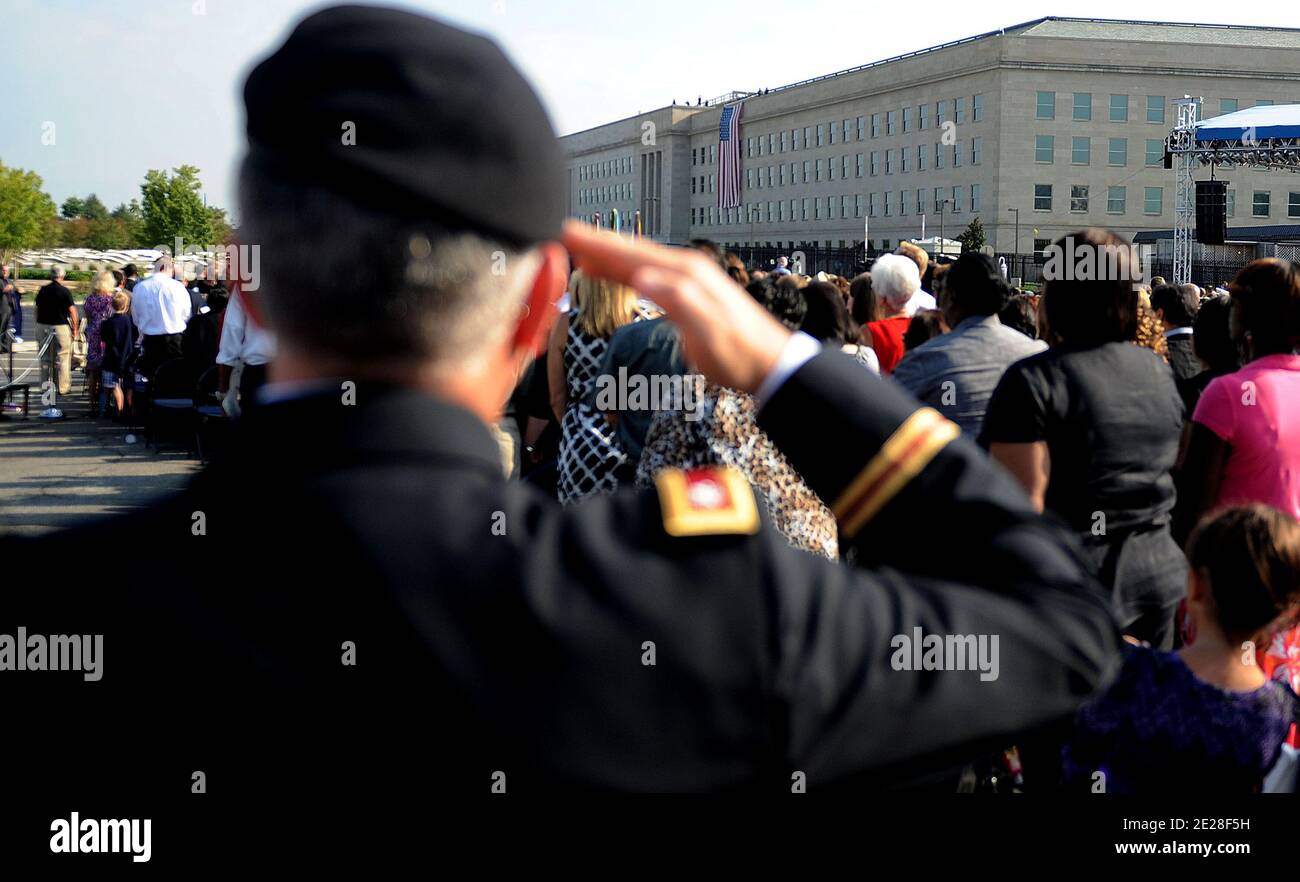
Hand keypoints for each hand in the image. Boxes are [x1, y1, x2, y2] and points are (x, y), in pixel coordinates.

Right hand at [561, 221, 791, 393]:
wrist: (769, 363)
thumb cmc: (739, 353)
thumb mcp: (708, 332)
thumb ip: (678, 303)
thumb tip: (643, 279)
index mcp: (684, 275)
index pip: (631, 255)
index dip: (597, 245)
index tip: (567, 232)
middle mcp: (685, 269)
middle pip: (632, 252)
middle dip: (597, 242)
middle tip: (563, 231)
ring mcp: (688, 280)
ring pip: (638, 261)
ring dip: (608, 255)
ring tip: (578, 248)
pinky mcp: (688, 293)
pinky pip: (648, 275)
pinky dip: (625, 271)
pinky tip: (613, 273)